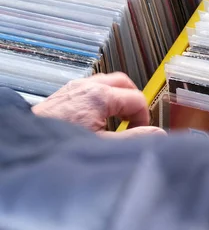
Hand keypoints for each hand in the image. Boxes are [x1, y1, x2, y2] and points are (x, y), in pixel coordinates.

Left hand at [32, 73, 165, 137]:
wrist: (29, 146)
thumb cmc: (62, 145)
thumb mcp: (105, 145)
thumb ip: (135, 138)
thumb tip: (158, 134)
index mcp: (101, 96)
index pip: (137, 99)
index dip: (143, 118)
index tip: (138, 133)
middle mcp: (88, 87)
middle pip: (124, 83)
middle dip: (133, 101)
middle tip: (133, 122)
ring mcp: (74, 88)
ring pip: (107, 83)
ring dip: (117, 99)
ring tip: (116, 120)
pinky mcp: (64, 94)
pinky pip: (91, 88)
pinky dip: (102, 99)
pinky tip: (98, 119)